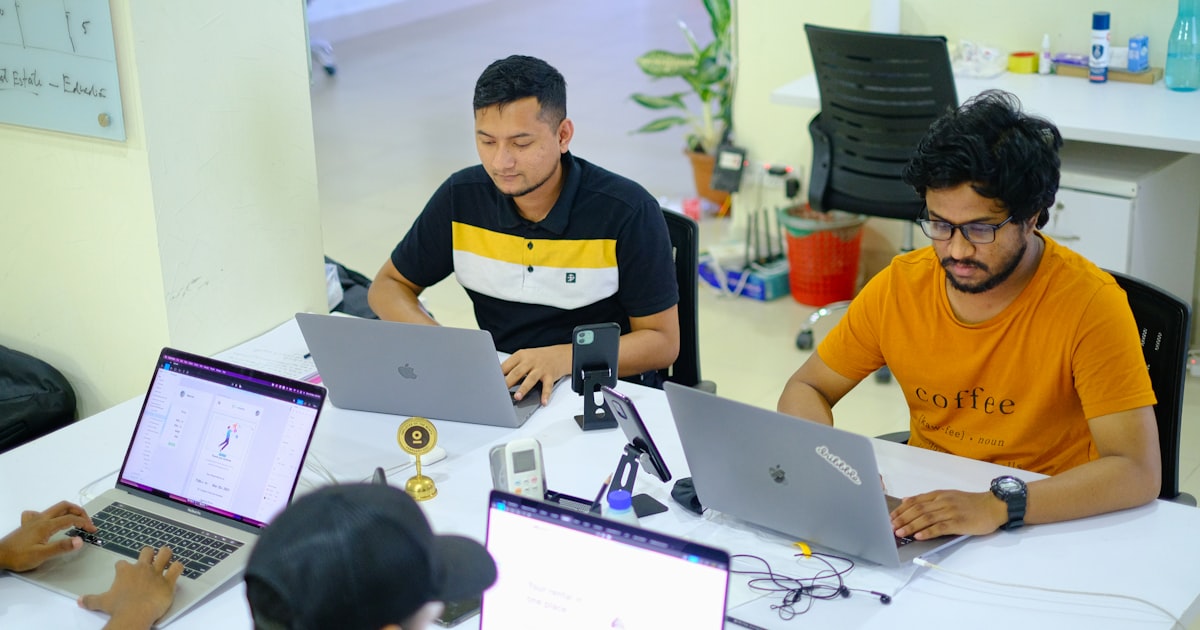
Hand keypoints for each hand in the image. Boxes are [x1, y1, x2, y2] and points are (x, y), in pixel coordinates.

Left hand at [0, 501, 95, 571]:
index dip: (84, 523)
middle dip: (79, 511)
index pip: (71, 519)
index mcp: (46, 525)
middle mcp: (41, 519)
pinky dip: (48, 514)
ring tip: (75, 519)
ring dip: (68, 511)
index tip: (93, 530)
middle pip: (64, 507)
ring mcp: (34, 520)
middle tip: (87, 521)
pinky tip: (47, 521)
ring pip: (54, 509)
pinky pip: (39, 514)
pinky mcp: (27, 524)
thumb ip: (61, 547)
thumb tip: (80, 540)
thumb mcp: (41, 555)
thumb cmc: (19, 557)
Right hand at [79, 545, 182, 629]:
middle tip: (150, 557)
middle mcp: (141, 568)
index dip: (123, 566)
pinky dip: (178, 567)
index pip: (122, 563)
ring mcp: (156, 573)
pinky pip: (177, 568)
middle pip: (146, 552)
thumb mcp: (101, 603)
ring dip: (166, 554)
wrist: (134, 614)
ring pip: (165, 554)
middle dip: (148, 553)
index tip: (123, 570)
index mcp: (125, 571)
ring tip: (167, 555)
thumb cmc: (118, 608)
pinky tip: (177, 568)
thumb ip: (91, 600)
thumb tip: (79, 600)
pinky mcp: (168, 581)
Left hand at [501, 344, 570, 404]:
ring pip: (531, 379)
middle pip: (517, 372)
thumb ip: (512, 366)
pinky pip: (548, 386)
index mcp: (520, 355)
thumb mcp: (524, 357)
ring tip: (518, 397)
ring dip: (524, 388)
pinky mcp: (550, 375)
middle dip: (508, 382)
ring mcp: (540, 368)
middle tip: (500, 391)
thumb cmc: (538, 357)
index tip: (491, 383)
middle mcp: (530, 361)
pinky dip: (546, 394)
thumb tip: (497, 380)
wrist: (559, 355)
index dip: (498, 375)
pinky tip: (543, 401)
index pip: (506, 366)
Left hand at [890, 490, 1006, 539]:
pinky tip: (918, 536)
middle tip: (891, 527)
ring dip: (911, 526)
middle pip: (918, 510)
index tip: (891, 517)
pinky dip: (927, 532)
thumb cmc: (970, 504)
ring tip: (900, 533)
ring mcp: (950, 511)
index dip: (901, 509)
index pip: (915, 501)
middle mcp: (942, 501)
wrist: (993, 506)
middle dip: (902, 519)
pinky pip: (940, 527)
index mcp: (938, 495)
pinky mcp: (959, 522)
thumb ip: (928, 499)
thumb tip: (907, 500)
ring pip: (926, 518)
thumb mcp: (947, 496)